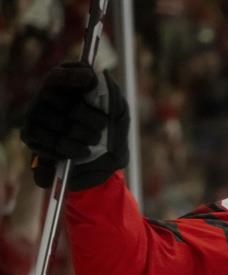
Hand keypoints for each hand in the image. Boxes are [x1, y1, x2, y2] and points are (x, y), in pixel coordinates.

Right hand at [20, 62, 128, 190]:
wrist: (99, 168)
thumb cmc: (110, 136)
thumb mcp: (119, 117)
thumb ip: (114, 97)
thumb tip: (104, 75)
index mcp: (67, 85)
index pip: (61, 75)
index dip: (73, 76)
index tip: (90, 80)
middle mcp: (46, 95)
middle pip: (66, 103)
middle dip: (90, 119)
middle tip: (101, 127)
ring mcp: (35, 114)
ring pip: (61, 124)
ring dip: (84, 137)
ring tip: (93, 141)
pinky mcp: (30, 134)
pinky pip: (52, 142)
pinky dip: (72, 149)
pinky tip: (81, 151)